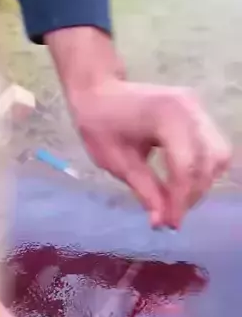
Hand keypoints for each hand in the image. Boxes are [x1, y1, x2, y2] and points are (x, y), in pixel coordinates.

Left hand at [46, 28, 231, 228]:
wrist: (98, 93)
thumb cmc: (99, 125)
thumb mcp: (117, 163)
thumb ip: (145, 190)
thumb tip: (161, 221)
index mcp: (166, 116)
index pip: (185, 166)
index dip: (180, 200)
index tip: (169, 224)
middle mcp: (190, 108)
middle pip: (209, 161)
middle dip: (193, 193)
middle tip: (171, 216)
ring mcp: (197, 107)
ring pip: (217, 154)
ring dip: (201, 183)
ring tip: (176, 202)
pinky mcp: (197, 113)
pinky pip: (211, 146)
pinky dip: (201, 169)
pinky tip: (181, 184)